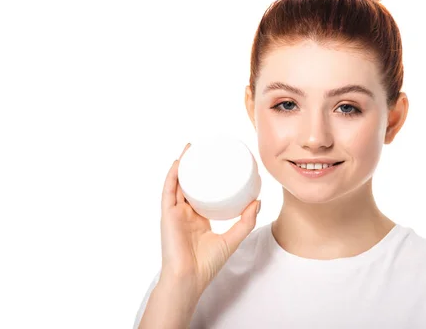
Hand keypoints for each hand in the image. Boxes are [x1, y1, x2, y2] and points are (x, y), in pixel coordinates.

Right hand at [159, 143, 260, 292]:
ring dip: (183, 165)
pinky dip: (172, 176)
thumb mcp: (232, 239)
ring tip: (192, 148)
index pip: (203, 193)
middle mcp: (185, 214)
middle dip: (195, 166)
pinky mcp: (167, 215)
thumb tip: (257, 201)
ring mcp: (175, 213)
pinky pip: (168, 191)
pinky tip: (178, 163)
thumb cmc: (207, 265)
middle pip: (189, 184)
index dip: (210, 179)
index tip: (221, 164)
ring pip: (177, 183)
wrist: (189, 279)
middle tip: (206, 148)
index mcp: (198, 219)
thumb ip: (245, 222)